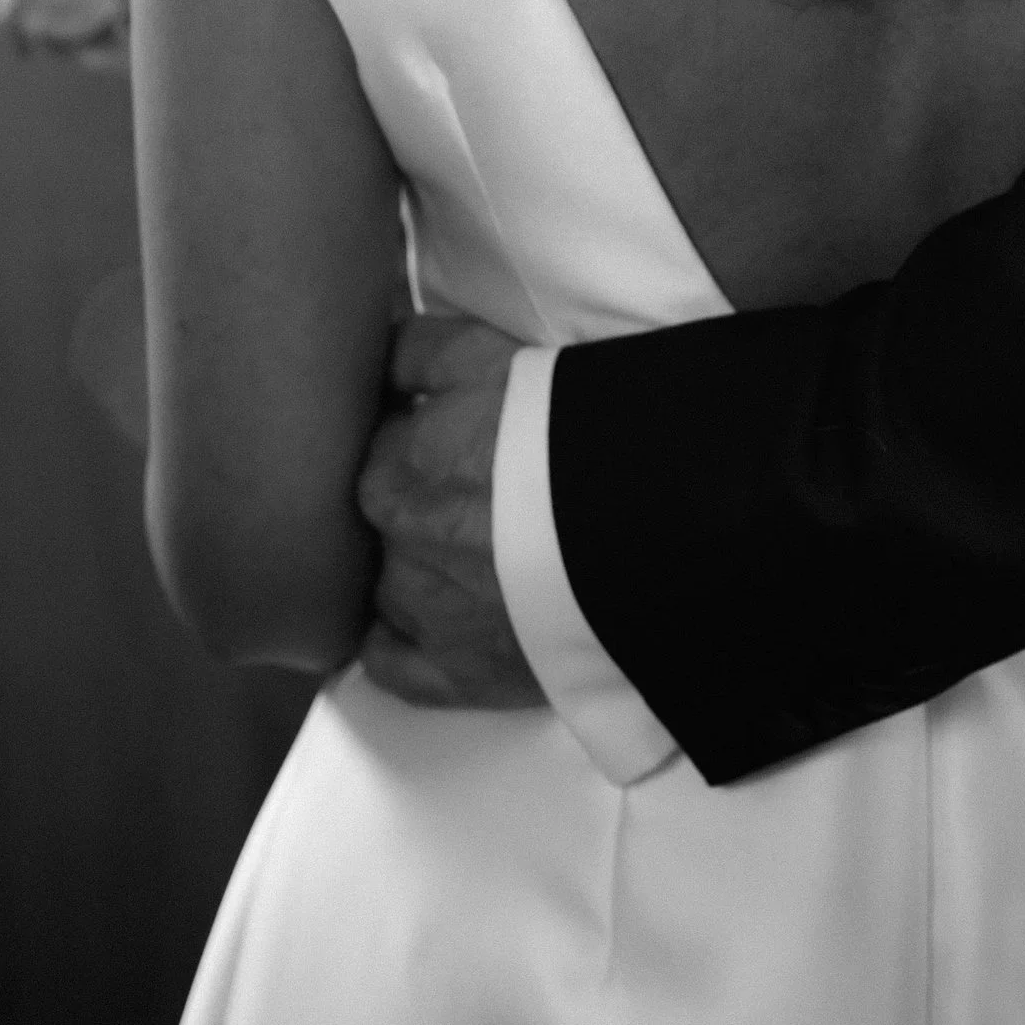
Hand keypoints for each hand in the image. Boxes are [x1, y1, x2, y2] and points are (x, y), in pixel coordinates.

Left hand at [356, 310, 546, 710]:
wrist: (647, 519)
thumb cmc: (571, 426)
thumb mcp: (486, 353)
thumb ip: (415, 351)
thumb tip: (378, 363)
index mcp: (398, 459)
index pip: (382, 447)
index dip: (421, 440)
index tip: (456, 442)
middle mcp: (394, 535)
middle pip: (382, 516)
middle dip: (417, 504)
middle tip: (474, 496)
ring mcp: (421, 610)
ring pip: (388, 585)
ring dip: (420, 570)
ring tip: (480, 557)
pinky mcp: (455, 673)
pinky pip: (390, 665)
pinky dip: (401, 643)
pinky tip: (438, 624)